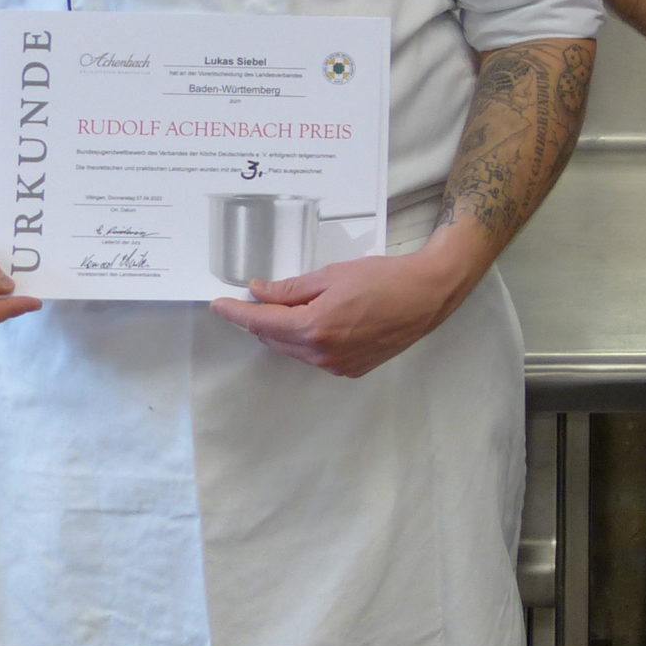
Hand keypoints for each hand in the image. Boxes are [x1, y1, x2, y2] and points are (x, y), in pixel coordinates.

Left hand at [211, 239, 477, 377]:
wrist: (427, 294)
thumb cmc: (383, 277)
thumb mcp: (332, 275)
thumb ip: (291, 289)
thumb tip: (259, 292)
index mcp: (314, 327)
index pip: (261, 321)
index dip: (236, 312)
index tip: (218, 304)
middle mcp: (321, 353)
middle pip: (274, 338)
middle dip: (261, 319)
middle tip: (256, 297)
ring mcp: (336, 365)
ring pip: (294, 349)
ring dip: (285, 331)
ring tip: (291, 308)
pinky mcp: (351, 369)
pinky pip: (315, 357)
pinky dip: (307, 341)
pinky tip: (319, 322)